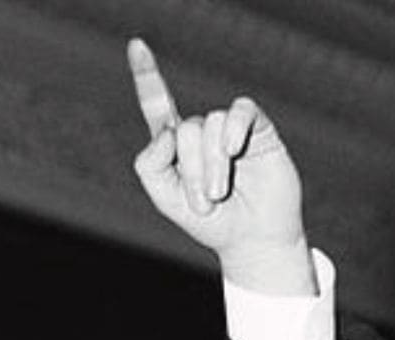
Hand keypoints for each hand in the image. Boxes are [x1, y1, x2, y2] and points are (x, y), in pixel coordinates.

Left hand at [126, 37, 314, 295]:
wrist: (252, 239)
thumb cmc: (210, 220)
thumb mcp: (166, 199)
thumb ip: (150, 166)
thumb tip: (165, 132)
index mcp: (174, 145)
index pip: (158, 104)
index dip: (147, 75)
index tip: (136, 46)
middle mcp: (200, 131)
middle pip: (181, 130)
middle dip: (189, 170)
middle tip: (204, 203)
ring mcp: (229, 128)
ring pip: (208, 126)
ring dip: (211, 165)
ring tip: (219, 194)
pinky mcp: (257, 129)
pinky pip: (241, 112)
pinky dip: (234, 130)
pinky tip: (234, 151)